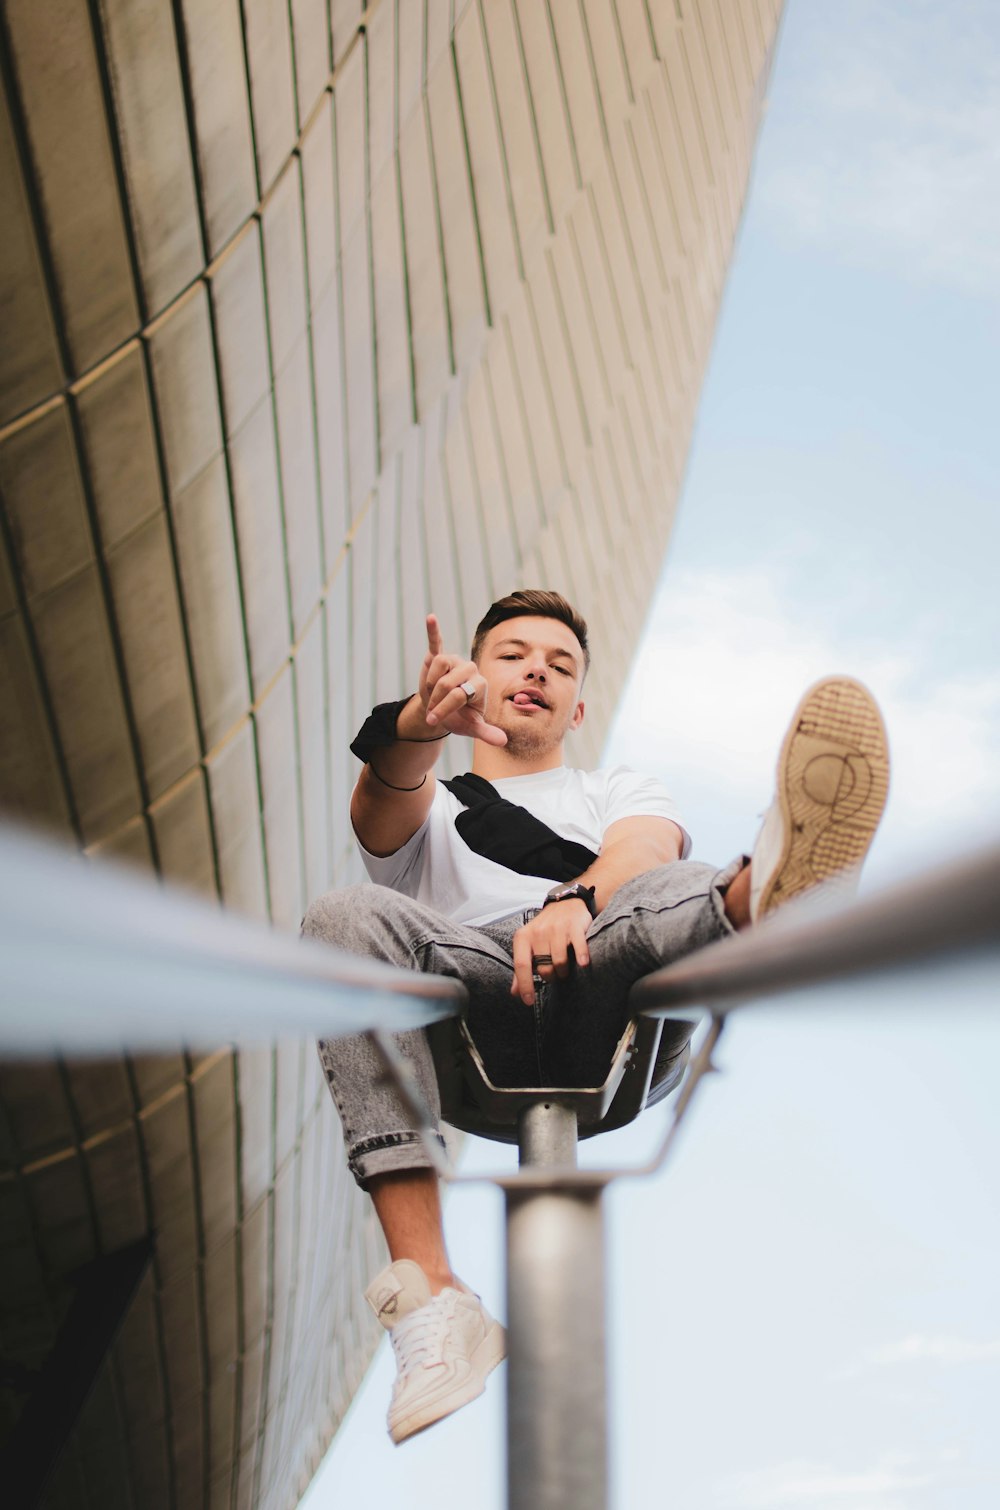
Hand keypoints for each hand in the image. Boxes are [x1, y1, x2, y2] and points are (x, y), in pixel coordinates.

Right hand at [419, 615, 506, 746]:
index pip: (459, 693)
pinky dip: (433, 631)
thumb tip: (504, 742)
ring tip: (430, 693)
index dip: (444, 707)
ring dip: (429, 683)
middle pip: (447, 682)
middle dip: (435, 699)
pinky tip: (430, 618)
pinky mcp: (438, 656)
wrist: (440, 711)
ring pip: (438, 665)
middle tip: (432, 710)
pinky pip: (436, 641)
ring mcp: (454, 662)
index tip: (434, 721)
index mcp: (480, 684)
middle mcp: (470, 669)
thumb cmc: (458, 718)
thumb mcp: (471, 728)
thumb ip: (486, 733)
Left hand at [510, 900, 591, 1005]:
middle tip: (554, 974)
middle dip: (550, 977)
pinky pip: (578, 947)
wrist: (565, 903)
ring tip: (565, 969)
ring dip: (564, 971)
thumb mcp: (528, 945)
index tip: (529, 1001)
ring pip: (559, 961)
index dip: (524, 985)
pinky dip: (581, 957)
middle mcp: (538, 932)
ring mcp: (557, 928)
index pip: (521, 965)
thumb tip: (515, 993)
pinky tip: (583, 963)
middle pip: (544, 968)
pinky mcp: (575, 926)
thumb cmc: (545, 929)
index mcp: (523, 937)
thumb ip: (522, 969)